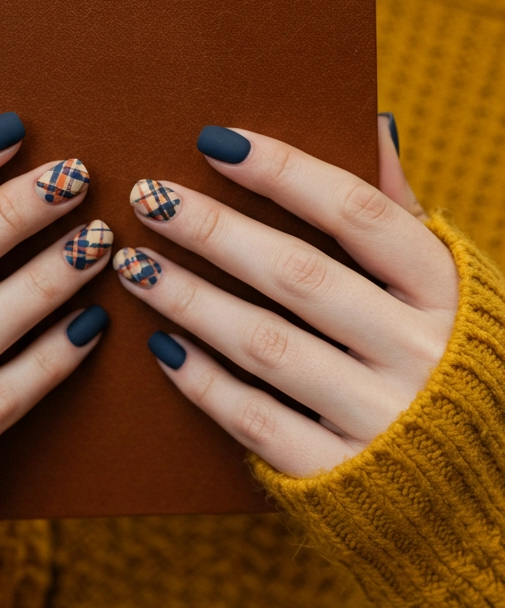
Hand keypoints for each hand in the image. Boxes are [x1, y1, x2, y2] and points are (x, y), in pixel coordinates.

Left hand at [114, 118, 458, 476]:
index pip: (357, 213)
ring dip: (192, 300)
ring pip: (268, 347)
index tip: (213, 140)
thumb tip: (370, 121)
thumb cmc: (445, 357)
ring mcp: (379, 420)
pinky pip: (258, 423)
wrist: (476, 487)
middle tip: (148, 197)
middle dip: (215, 231)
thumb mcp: (444, 281)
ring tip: (136, 264)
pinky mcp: (338, 478)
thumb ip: (399, 207)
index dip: (285, 172)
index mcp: (444, 291)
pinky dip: (206, 383)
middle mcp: (418, 353)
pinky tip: (161, 345)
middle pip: (300, 276)